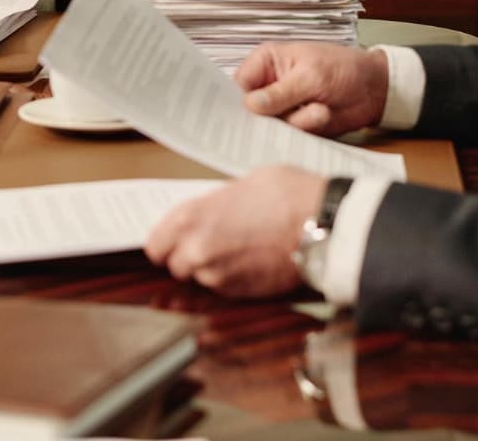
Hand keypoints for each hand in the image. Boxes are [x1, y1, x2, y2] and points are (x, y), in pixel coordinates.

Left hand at [145, 165, 325, 296]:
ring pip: (201, 281)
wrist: (323, 224)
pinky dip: (233, 280)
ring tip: (238, 251)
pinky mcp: (242, 294)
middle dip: (188, 259)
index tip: (174, 242)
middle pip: (175, 267)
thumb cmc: (288, 195)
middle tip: (211, 244)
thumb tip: (209, 214)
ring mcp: (219, 276)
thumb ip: (214, 204)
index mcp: (190, 218)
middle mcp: (197, 251)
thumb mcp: (242, 184)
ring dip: (212, 270)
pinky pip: (225, 291)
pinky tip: (252, 262)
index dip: (165, 244)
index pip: (154, 246)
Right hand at [234, 43, 389, 136]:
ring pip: (271, 125)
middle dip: (265, 117)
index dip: (237, 100)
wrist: (375, 89)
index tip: (244, 114)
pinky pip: (289, 135)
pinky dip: (306, 129)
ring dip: (297, 121)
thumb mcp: (311, 76)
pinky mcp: (295, 125)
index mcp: (266, 63)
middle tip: (279, 120)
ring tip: (320, 109)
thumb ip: (280, 93)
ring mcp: (282, 108)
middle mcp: (269, 86)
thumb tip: (249, 105)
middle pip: (250, 109)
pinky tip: (323, 114)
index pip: (240, 84)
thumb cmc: (342, 68)